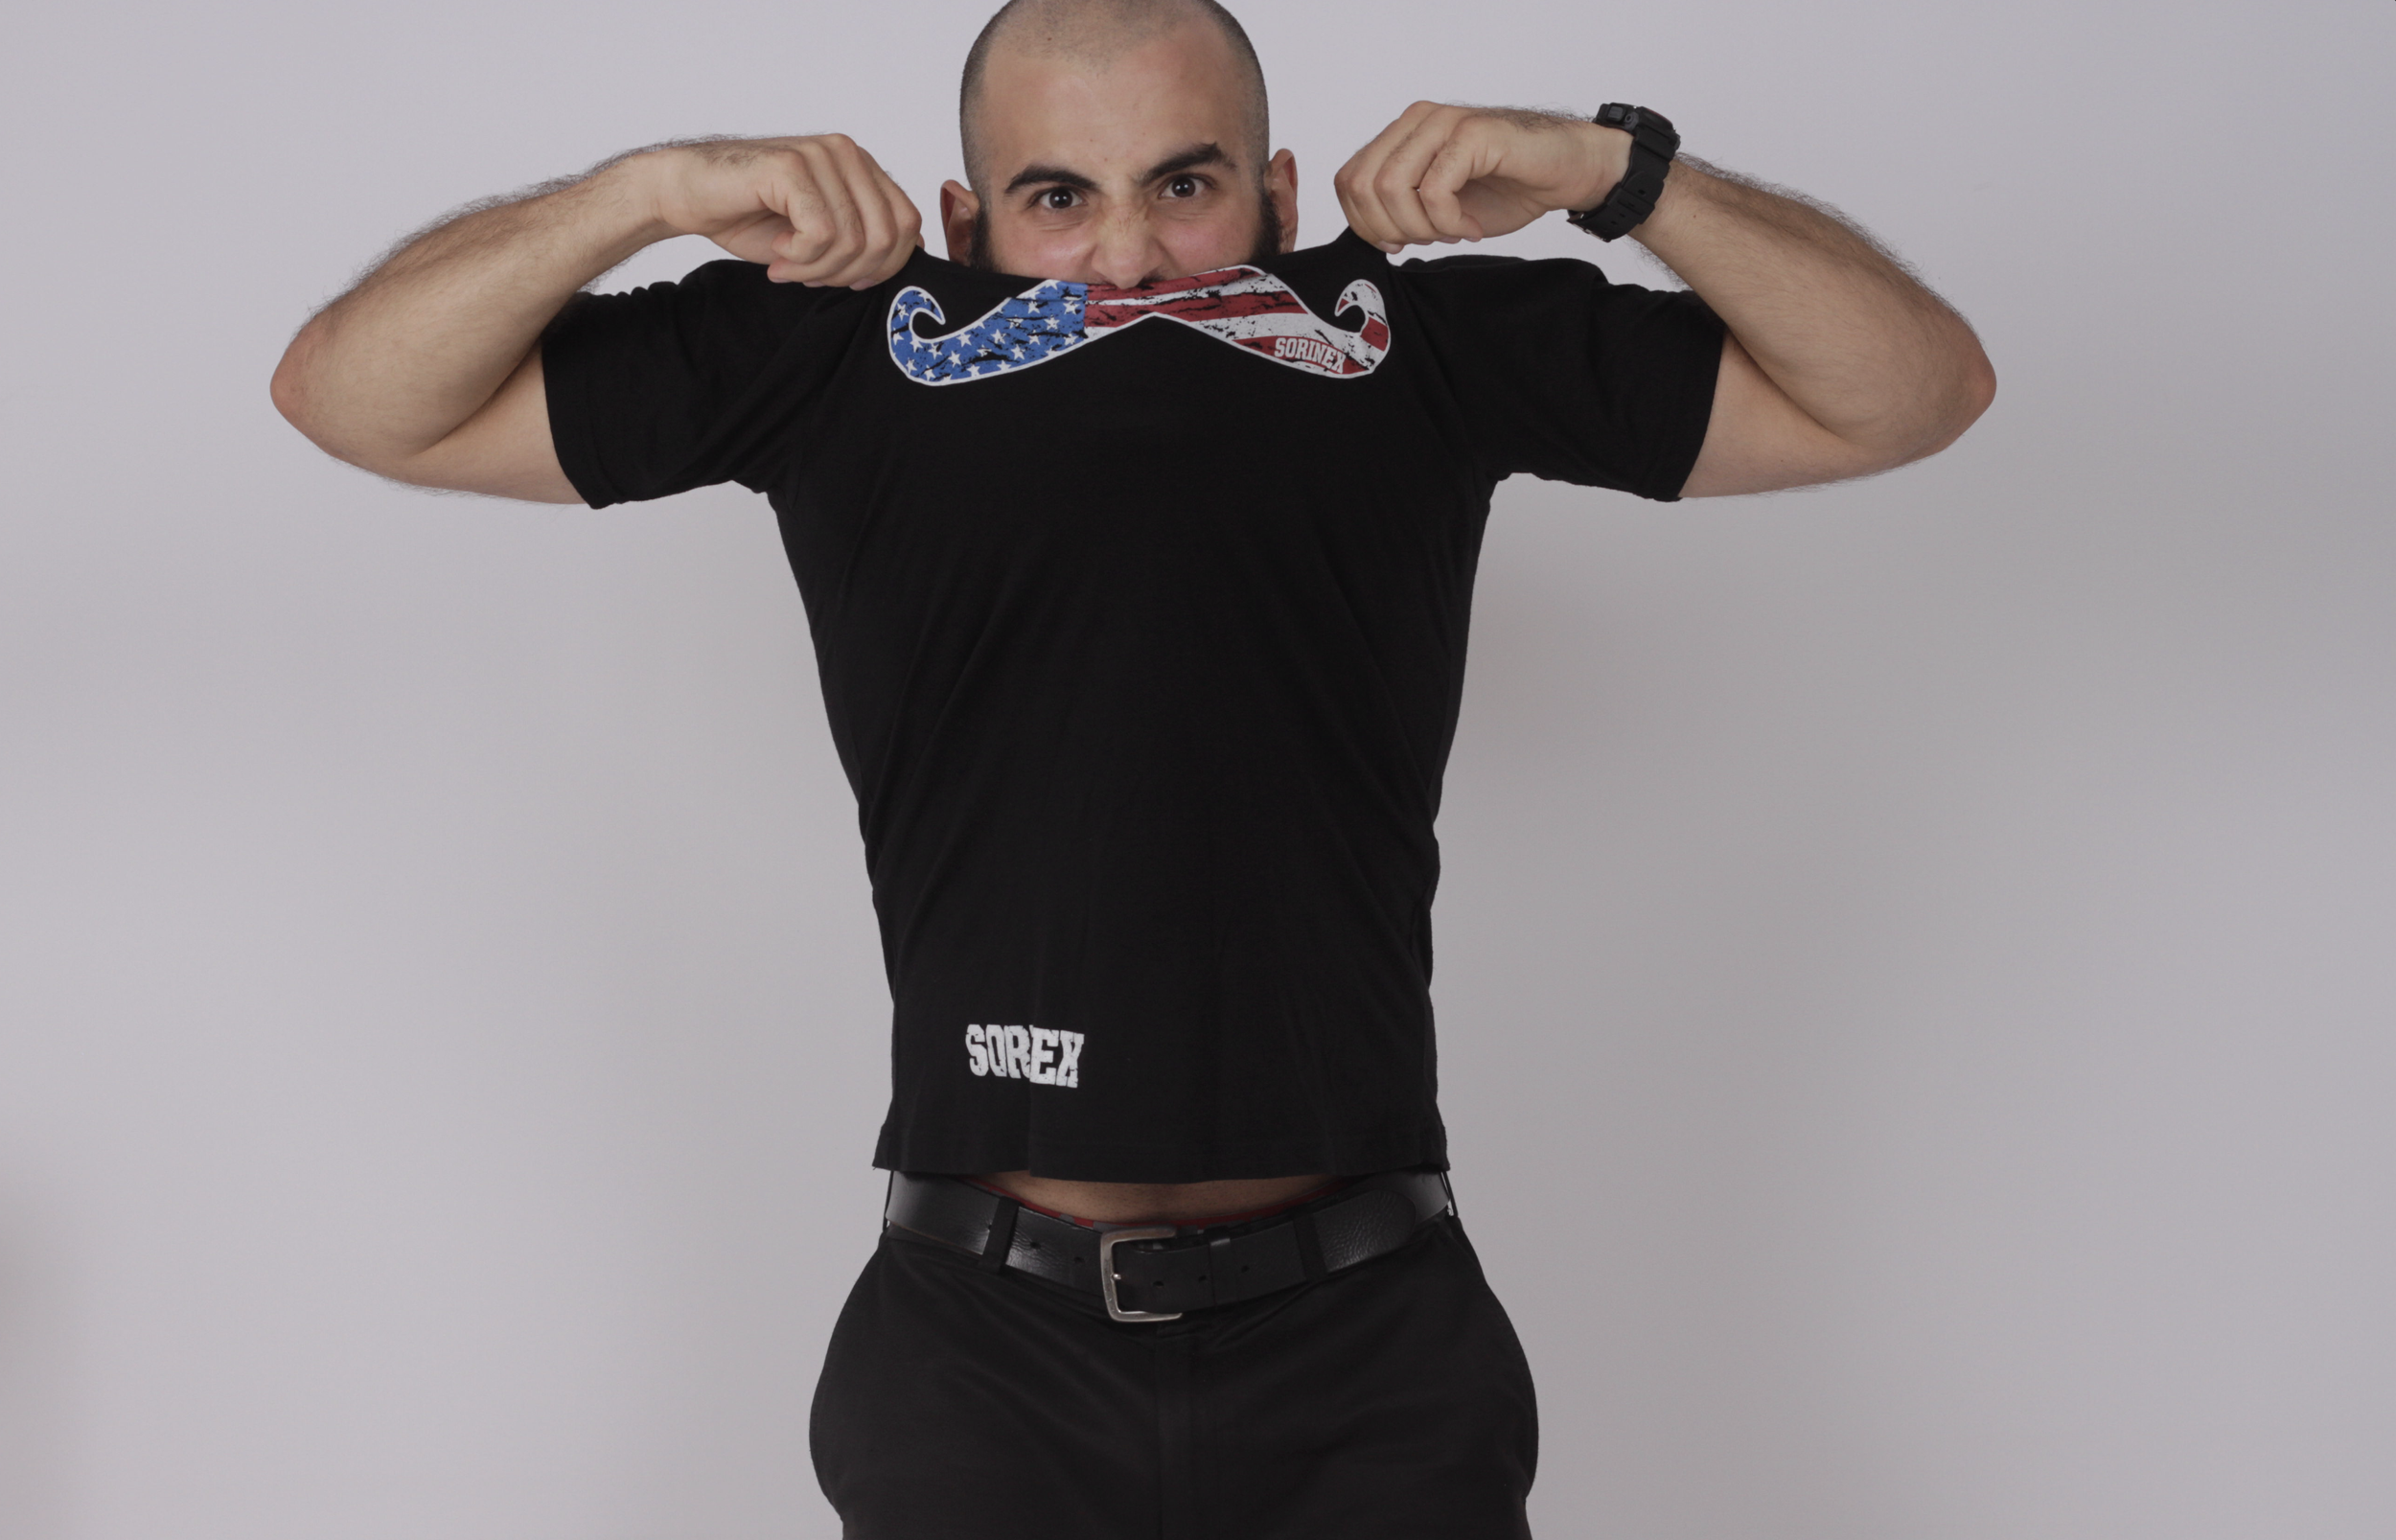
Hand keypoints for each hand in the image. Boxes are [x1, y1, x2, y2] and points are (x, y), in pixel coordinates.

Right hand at [633, 135, 924, 287]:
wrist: (688, 195)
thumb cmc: (752, 217)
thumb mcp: (822, 236)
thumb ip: (865, 239)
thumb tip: (913, 256)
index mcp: (862, 168)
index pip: (907, 225)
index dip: (884, 266)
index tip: (844, 280)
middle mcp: (848, 154)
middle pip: (887, 236)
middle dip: (850, 273)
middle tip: (811, 277)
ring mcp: (822, 154)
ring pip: (854, 239)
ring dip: (818, 269)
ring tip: (787, 265)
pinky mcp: (793, 165)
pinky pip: (822, 233)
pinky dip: (800, 257)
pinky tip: (776, 251)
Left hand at [1334, 103, 1627, 252]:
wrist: (1565, 173)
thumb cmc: (1507, 188)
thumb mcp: (1439, 206)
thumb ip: (1400, 209)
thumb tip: (1372, 234)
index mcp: (1402, 135)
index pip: (1349, 181)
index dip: (1364, 223)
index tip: (1399, 243)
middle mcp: (1417, 121)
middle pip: (1363, 185)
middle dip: (1389, 228)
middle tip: (1427, 240)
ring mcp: (1443, 123)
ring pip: (1391, 187)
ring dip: (1421, 226)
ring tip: (1453, 231)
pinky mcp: (1471, 134)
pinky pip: (1433, 190)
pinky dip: (1449, 221)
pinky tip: (1471, 225)